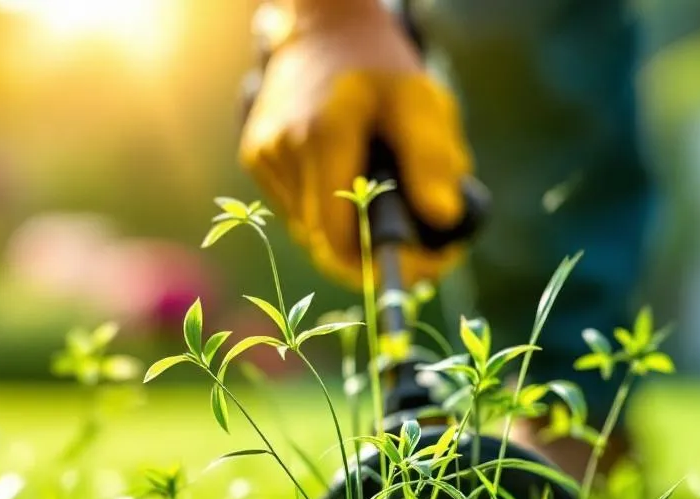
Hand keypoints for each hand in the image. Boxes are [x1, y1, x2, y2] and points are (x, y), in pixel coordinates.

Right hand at [239, 1, 473, 288]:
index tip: (425, 268)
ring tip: (395, 220)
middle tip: (425, 257)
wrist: (322, 28)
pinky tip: (355, 193)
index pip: (340, 237)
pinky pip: (298, 212)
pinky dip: (330, 215)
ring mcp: (264, 156)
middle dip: (373, 260)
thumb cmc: (380, 67)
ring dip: (353, 239)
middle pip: (325, 243)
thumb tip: (443, 220)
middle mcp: (283, 149)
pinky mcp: (256, 159)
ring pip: (311, 233)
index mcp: (323, 135)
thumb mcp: (419, 101)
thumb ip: (432, 159)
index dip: (380, 266)